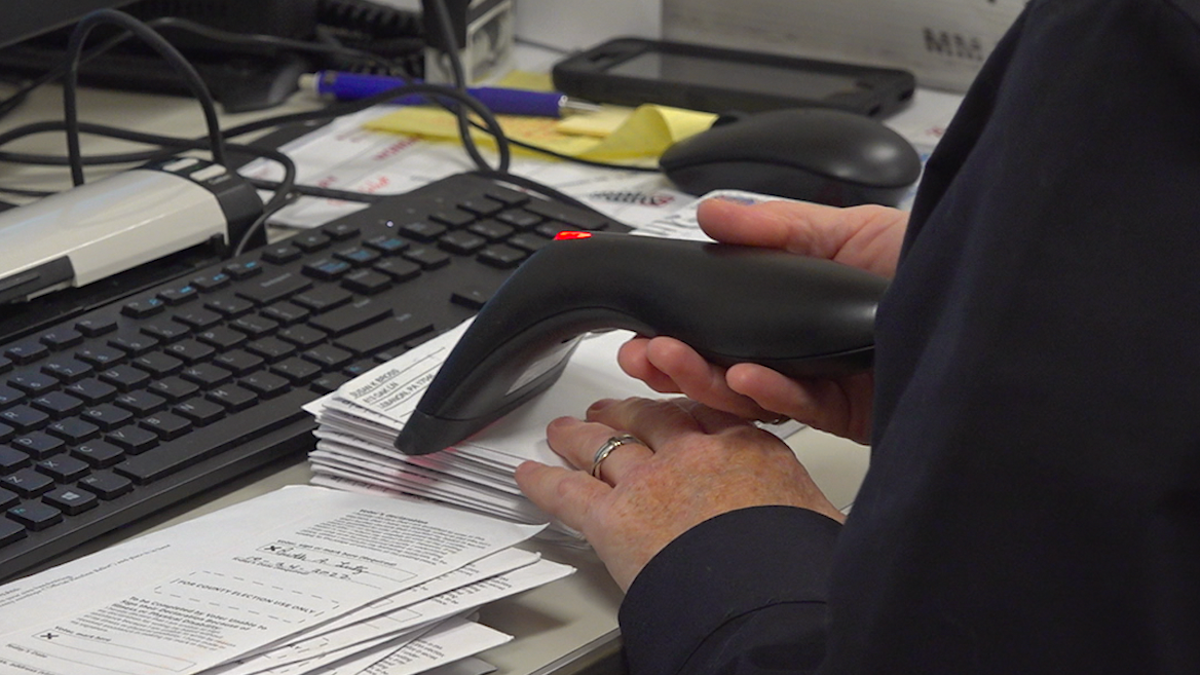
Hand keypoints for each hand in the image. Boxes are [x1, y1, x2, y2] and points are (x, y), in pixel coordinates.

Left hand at [514, 396, 843, 591]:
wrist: (766, 599)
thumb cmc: (795, 564)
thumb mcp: (819, 520)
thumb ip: (803, 506)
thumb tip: (822, 523)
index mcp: (746, 447)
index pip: (704, 413)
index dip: (680, 408)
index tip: (672, 407)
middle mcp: (692, 454)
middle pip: (647, 419)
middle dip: (624, 412)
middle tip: (609, 411)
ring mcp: (648, 482)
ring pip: (602, 446)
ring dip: (578, 437)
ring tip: (564, 432)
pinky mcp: (613, 519)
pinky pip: (566, 491)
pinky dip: (542, 481)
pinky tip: (527, 474)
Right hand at [617, 198, 907, 443]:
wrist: (999, 304)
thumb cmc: (934, 261)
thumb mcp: (849, 227)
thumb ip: (776, 226)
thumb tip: (713, 212)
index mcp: (798, 300)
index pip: (725, 319)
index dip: (682, 327)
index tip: (648, 324)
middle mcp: (805, 344)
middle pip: (724, 362)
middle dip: (677, 361)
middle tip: (644, 354)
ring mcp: (826, 381)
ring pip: (750, 393)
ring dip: (706, 380)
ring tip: (674, 362)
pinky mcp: (852, 414)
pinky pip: (800, 408)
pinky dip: (770, 393)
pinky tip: (747, 377)